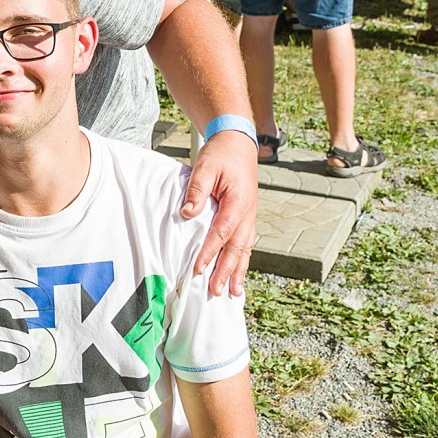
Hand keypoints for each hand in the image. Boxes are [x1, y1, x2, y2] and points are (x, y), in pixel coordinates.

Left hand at [181, 130, 258, 295]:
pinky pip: (246, 243)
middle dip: (226, 272)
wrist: (238, 144)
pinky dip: (243, 260)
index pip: (221, 233)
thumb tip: (187, 213)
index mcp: (238, 203)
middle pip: (236, 248)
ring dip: (238, 272)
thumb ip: (197, 189)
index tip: (198, 269)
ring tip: (234, 294)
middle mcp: (247, 213)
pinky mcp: (247, 217)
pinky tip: (238, 274)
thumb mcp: (206, 167)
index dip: (210, 253)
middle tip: (216, 291)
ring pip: (245, 249)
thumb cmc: (221, 155)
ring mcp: (249, 216)